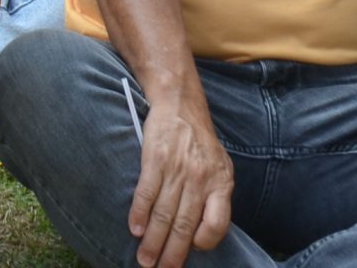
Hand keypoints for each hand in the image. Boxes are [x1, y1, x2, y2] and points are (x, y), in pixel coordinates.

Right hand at [125, 81, 232, 267]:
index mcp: (221, 182)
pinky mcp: (155, 159)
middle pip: (185, 224)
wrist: (180, 104)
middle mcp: (200, 178)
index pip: (218, 223)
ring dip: (152, 241)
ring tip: (145, 259)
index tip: (192, 251)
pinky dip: (139, 214)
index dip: (205, 242)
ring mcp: (177, 169)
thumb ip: (216, 196)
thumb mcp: (220, 166)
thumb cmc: (200, 141)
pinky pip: (147, 193)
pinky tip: (135, 230)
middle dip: (171, 253)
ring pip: (164, 214)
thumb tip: (204, 232)